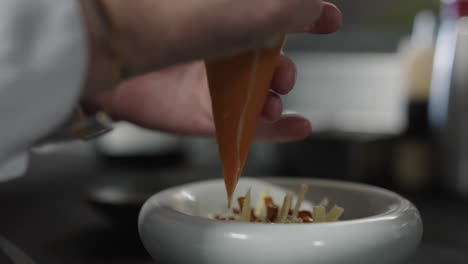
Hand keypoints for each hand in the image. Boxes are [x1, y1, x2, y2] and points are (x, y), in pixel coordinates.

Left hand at [82, 1, 341, 141]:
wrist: (118, 50)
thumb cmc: (179, 18)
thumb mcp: (247, 8)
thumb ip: (286, 8)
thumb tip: (315, 5)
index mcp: (228, 14)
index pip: (274, 16)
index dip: (306, 16)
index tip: (329, 20)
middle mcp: (216, 45)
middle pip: (264, 59)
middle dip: (285, 68)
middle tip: (284, 73)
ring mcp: (205, 81)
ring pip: (253, 93)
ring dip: (275, 98)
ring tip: (274, 101)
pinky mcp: (197, 112)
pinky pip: (239, 123)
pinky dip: (272, 127)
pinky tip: (298, 125)